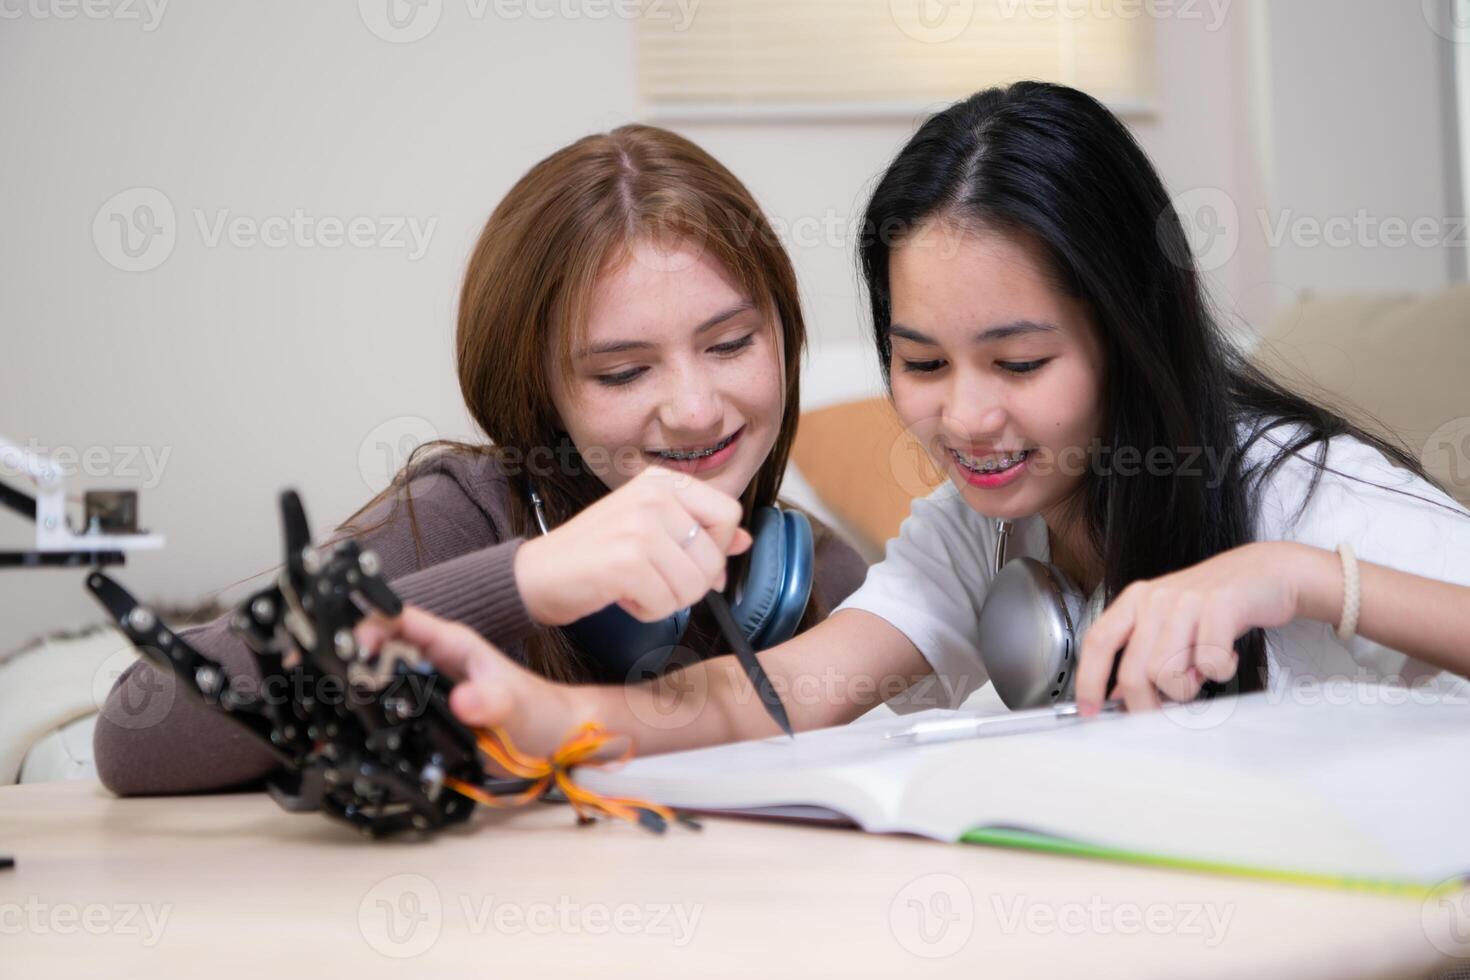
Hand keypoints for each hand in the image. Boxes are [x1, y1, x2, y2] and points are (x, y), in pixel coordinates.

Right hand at [355, 605, 585, 757]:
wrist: (551, 741)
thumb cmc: (537, 711)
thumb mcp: (514, 705)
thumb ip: (490, 701)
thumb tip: (463, 701)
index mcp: (452, 643)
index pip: (400, 618)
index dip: (370, 624)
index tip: (349, 646)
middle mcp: (434, 662)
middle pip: (379, 647)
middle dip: (352, 658)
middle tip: (334, 680)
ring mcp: (427, 689)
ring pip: (379, 679)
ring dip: (358, 688)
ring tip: (337, 703)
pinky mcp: (425, 718)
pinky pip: (389, 712)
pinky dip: (372, 718)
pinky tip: (359, 730)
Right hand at [513, 465, 752, 626]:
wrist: (535, 575)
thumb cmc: (593, 556)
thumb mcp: (650, 532)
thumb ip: (699, 532)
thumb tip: (745, 541)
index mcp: (661, 481)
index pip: (728, 514)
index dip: (716, 549)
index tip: (687, 560)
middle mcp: (652, 496)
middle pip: (714, 557)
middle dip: (690, 584)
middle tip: (652, 579)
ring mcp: (638, 526)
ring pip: (694, 585)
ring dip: (667, 600)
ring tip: (634, 585)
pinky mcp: (625, 561)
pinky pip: (666, 604)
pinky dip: (646, 612)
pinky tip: (620, 595)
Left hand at [1074, 542, 1315, 713]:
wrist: (1267, 572)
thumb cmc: (1216, 602)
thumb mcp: (1169, 621)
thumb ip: (1141, 652)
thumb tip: (1116, 695)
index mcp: (1136, 599)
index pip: (1097, 642)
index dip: (1088, 680)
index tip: (1088, 709)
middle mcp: (1156, 598)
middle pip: (1132, 672)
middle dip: (1146, 705)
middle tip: (1164, 709)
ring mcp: (1187, 601)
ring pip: (1167, 674)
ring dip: (1188, 687)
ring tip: (1201, 669)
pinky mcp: (1221, 606)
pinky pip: (1209, 664)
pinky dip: (1220, 672)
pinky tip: (1225, 655)